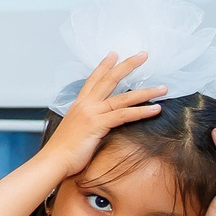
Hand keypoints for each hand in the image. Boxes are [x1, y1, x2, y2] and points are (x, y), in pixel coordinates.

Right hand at [44, 51, 165, 177]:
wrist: (53, 161)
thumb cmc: (62, 151)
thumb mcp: (74, 130)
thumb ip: (86, 122)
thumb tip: (97, 123)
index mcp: (78, 105)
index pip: (93, 80)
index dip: (104, 66)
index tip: (114, 54)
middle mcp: (85, 105)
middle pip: (110, 80)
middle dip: (128, 66)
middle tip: (143, 55)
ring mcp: (91, 113)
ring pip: (123, 98)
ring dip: (146, 92)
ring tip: (163, 88)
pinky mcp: (97, 125)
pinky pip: (124, 115)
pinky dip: (141, 111)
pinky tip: (155, 109)